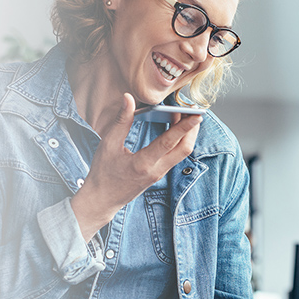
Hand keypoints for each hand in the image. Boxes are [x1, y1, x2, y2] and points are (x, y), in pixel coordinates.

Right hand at [71, 93, 201, 236]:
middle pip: (184, 149)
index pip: (169, 143)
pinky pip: (175, 155)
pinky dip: (179, 140)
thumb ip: (121, 121)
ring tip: (185, 114)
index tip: (196, 115)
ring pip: (182, 153)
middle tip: (194, 110)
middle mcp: (156, 170)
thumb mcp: (108, 144)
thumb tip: (128, 98)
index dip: (184, 127)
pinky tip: (175, 127)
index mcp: (143, 164)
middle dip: (193, 129)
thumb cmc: (103, 173)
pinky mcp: (159, 173)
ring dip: (187, 134)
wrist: (102, 200)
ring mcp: (160, 173)